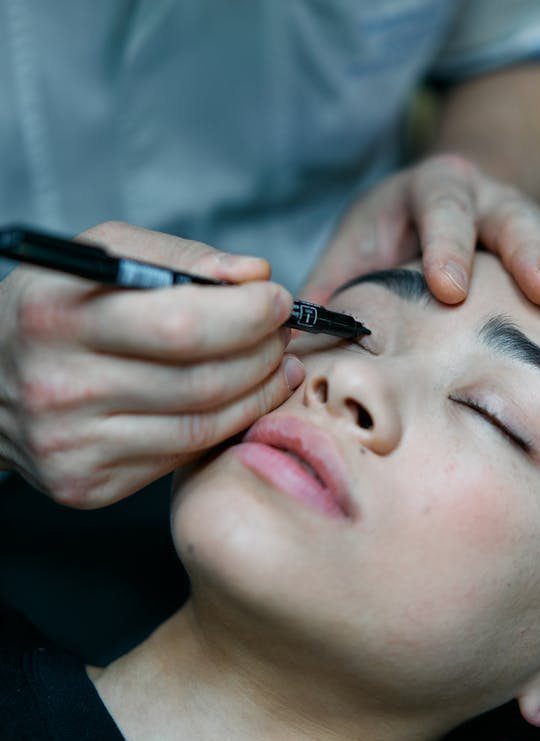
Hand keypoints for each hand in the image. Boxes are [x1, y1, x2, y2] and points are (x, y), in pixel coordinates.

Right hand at [0, 222, 304, 507]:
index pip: (182, 325)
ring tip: (274, 364)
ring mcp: (72, 446)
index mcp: (59, 317)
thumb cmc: (55, 305)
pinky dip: (224, 426)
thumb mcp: (103, 255)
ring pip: (202, 426)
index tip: (278, 300)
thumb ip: (181, 259)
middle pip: (201, 380)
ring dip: (257, 392)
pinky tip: (238, 399)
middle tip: (282, 333)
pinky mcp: (87, 485)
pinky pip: (181, 456)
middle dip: (263, 352)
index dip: (247, 315)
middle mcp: (61, 387)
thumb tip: (256, 277)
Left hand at [302, 155, 539, 316]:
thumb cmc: (384, 244)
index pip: (438, 206)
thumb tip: (290, 340)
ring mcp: (520, 212)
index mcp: (423, 190)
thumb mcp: (352, 255)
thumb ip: (329, 291)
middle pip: (510, 214)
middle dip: (531, 254)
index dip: (445, 245)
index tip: (450, 288)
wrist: (434, 213)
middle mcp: (479, 193)